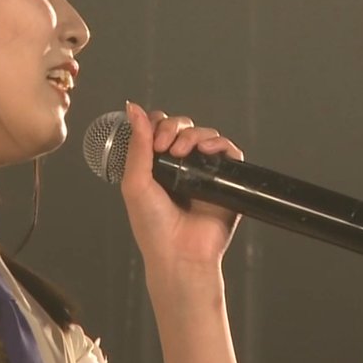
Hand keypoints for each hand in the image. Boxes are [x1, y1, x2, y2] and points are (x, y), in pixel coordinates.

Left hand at [119, 102, 245, 273]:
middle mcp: (181, 166)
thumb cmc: (153, 227)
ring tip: (182, 151)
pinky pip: (229, 152)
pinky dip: (220, 143)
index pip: (159, 128)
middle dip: (173, 127)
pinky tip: (208, 149)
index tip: (152, 138)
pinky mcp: (226, 181)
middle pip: (183, 127)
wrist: (178, 254)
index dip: (156, 124)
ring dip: (193, 135)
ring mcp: (204, 173)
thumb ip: (137, 144)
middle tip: (165, 146)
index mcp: (156, 166)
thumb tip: (133, 107)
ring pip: (205, 135)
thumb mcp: (135, 182)